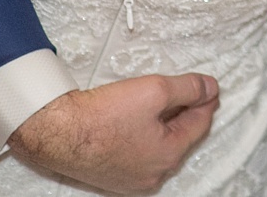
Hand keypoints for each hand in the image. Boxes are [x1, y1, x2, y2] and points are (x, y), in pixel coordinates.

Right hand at [9, 73, 218, 193]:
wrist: (56, 132)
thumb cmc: (101, 116)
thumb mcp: (155, 90)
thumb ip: (189, 88)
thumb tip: (210, 88)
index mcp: (168, 156)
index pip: (200, 124)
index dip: (206, 101)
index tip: (209, 87)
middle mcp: (153, 175)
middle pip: (181, 137)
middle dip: (186, 113)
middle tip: (188, 91)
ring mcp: (132, 180)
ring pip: (161, 146)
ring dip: (165, 124)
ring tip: (162, 102)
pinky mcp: (113, 177)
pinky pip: (141, 154)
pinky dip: (146, 136)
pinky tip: (139, 120)